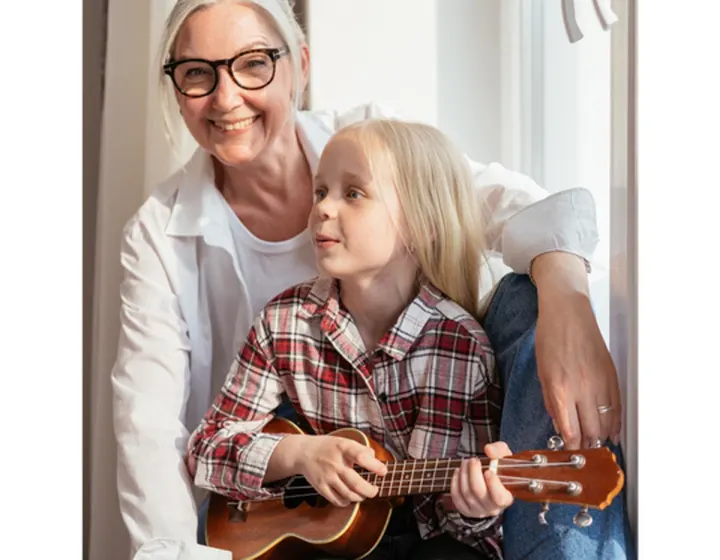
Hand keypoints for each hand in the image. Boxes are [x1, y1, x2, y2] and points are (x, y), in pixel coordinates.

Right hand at [293, 435, 386, 506]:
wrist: (303, 452)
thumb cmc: (328, 447)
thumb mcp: (344, 441)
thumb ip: (361, 449)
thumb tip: (375, 459)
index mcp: (342, 448)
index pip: (361, 457)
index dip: (375, 466)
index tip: (383, 471)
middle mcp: (335, 463)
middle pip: (356, 483)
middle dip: (370, 491)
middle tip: (375, 490)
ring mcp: (327, 477)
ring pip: (348, 494)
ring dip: (360, 497)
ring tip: (364, 494)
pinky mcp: (321, 487)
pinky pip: (337, 500)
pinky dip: (347, 502)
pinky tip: (350, 497)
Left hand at [449, 442, 513, 517]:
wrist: (490, 480)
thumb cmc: (499, 469)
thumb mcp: (504, 457)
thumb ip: (499, 450)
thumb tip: (489, 450)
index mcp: (506, 498)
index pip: (499, 497)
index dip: (493, 484)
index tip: (488, 471)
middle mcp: (493, 508)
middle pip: (479, 492)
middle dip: (473, 473)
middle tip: (473, 460)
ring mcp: (479, 511)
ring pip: (466, 493)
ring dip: (463, 474)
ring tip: (465, 462)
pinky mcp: (466, 510)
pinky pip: (457, 497)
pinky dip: (455, 482)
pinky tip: (458, 471)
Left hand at [532, 253, 622, 448]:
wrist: (568, 313)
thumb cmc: (550, 338)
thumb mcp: (542, 372)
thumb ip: (551, 401)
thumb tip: (560, 424)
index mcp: (561, 389)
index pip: (570, 430)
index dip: (572, 447)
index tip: (571, 455)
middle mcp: (583, 389)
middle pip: (592, 432)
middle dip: (588, 447)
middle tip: (584, 454)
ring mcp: (600, 383)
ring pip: (607, 422)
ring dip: (602, 437)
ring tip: (596, 445)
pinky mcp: (612, 376)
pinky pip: (617, 406)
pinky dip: (616, 422)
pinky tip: (613, 431)